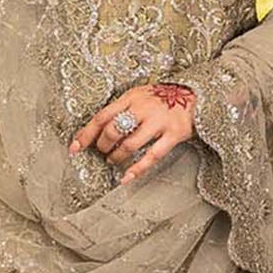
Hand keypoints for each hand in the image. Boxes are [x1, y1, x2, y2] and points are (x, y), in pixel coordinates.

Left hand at [69, 82, 195, 184]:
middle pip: (113, 131)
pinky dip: (137, 169)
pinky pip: (152, 156)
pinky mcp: (174, 134)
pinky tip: (126, 178)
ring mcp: (159, 121)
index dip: (86, 133)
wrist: (198, 95)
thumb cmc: (164, 99)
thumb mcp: (141, 96)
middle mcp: (143, 108)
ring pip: (129, 145)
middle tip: (102, 152)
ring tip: (113, 160)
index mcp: (131, 97)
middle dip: (102, 146)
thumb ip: (122, 109)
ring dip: (117, 157)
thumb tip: (98, 130)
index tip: (75, 147)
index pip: (102, 116)